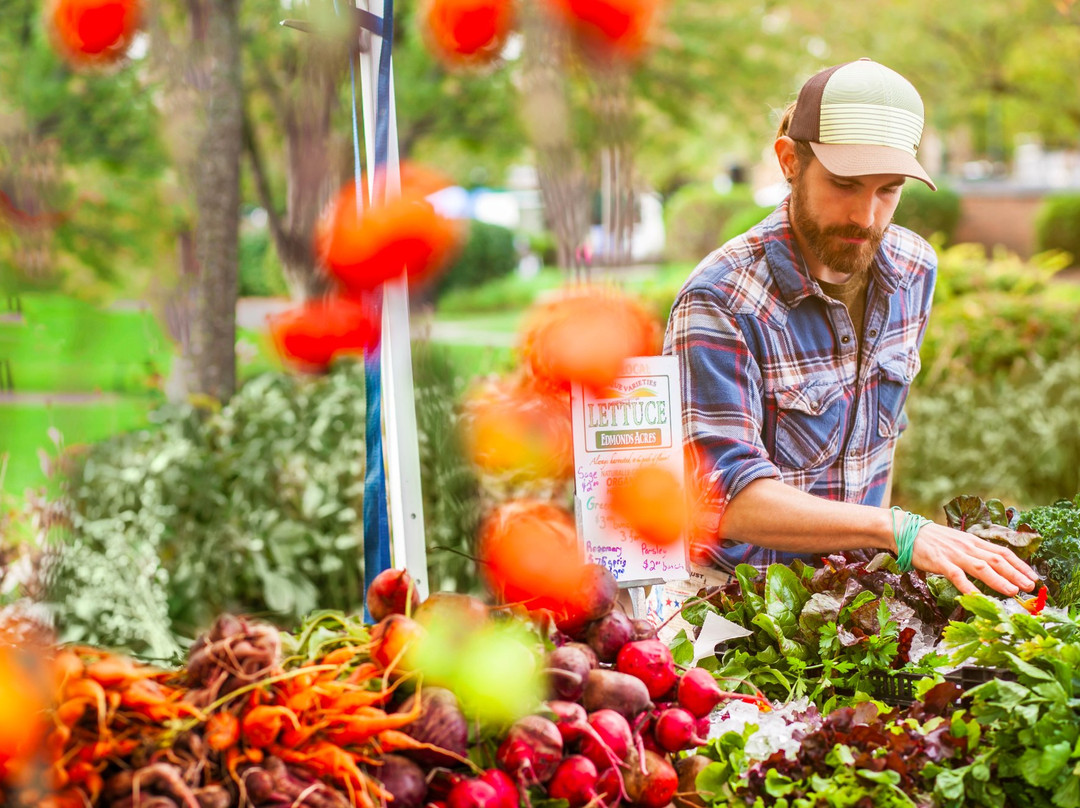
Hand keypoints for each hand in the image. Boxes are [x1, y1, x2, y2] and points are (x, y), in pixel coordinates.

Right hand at [910, 522, 1036, 596]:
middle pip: (997, 560)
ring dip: (999, 580)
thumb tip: (992, 565)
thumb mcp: (957, 542)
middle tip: (1031, 587)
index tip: (1033, 577)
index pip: (1002, 552)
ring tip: (1013, 591)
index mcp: (973, 542)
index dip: (1020, 565)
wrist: (906, 531)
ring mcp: (954, 554)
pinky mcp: (940, 562)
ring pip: (982, 568)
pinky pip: (957, 576)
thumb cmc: (932, 539)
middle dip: (1016, 574)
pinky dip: (968, 587)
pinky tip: (978, 597)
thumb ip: (973, 552)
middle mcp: (968, 547)